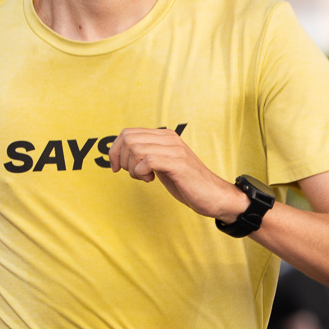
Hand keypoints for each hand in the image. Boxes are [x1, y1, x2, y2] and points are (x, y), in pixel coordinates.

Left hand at [109, 129, 248, 221]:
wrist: (213, 196)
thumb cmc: (186, 183)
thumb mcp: (162, 165)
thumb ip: (146, 155)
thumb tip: (121, 154)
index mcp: (164, 136)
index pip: (127, 133)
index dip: (115, 151)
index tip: (115, 168)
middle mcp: (169, 138)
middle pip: (128, 139)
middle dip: (121, 160)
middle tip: (134, 174)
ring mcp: (174, 149)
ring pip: (136, 149)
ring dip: (133, 169)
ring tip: (145, 178)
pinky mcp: (178, 163)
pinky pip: (148, 161)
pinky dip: (141, 173)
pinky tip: (151, 180)